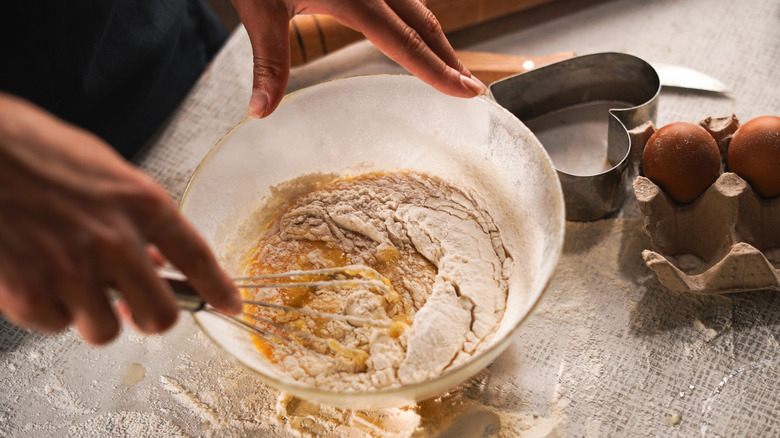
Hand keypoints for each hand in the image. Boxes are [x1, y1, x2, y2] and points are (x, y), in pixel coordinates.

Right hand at [0, 93, 241, 344]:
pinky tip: (31, 277)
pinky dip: (45, 310)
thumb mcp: (100, 169)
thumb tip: (152, 251)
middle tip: (133, 309)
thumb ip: (132, 213)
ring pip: (106, 331)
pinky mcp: (29, 292)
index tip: (230, 305)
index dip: (218, 288)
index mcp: (140, 203)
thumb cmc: (27, 148)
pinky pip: (54, 325)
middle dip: (149, 318)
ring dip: (90, 315)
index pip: (197, 257)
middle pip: (161, 314)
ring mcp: (74, 270)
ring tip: (69, 283)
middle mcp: (116, 241)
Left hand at [231, 0, 487, 117]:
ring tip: (449, 65)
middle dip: (448, 59)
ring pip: (417, 7)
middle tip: (471, 88)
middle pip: (424, 24)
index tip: (467, 91)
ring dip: (435, 38)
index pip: (407, 43)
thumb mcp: (260, 10)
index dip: (438, 71)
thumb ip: (268, 63)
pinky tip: (414, 29)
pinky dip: (416, 19)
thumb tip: (259, 112)